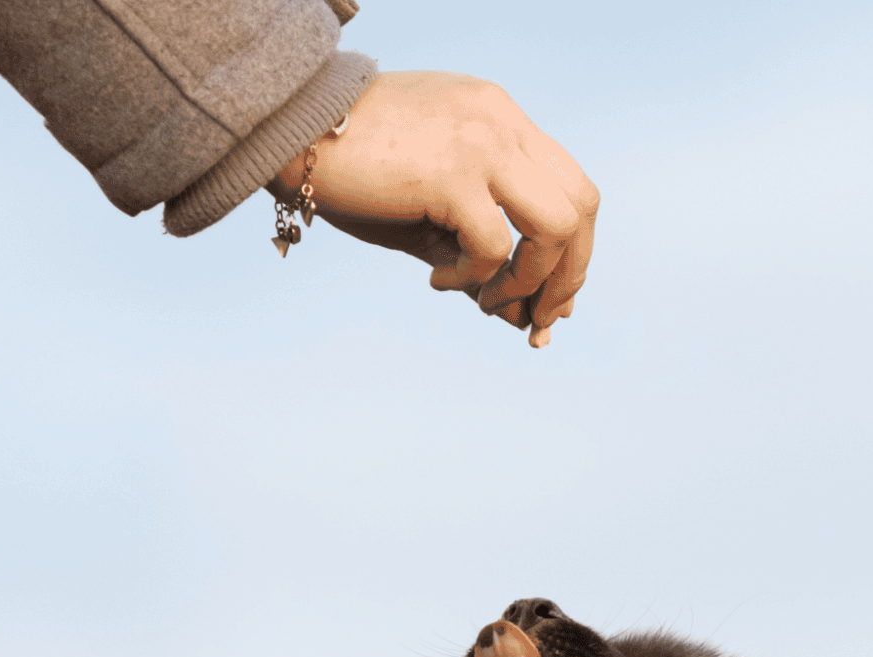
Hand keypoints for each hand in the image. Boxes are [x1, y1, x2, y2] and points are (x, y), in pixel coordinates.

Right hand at [271, 72, 597, 347]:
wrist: (291, 128)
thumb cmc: (355, 172)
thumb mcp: (432, 218)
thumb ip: (481, 260)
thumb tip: (523, 320)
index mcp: (501, 119)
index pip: (570, 186)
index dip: (573, 251)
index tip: (548, 301)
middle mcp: (501, 123)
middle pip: (582, 207)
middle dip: (569, 276)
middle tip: (538, 321)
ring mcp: (482, 143)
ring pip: (556, 227)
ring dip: (531, 282)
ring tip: (486, 302)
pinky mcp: (453, 173)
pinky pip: (494, 248)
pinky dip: (473, 279)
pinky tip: (436, 280)